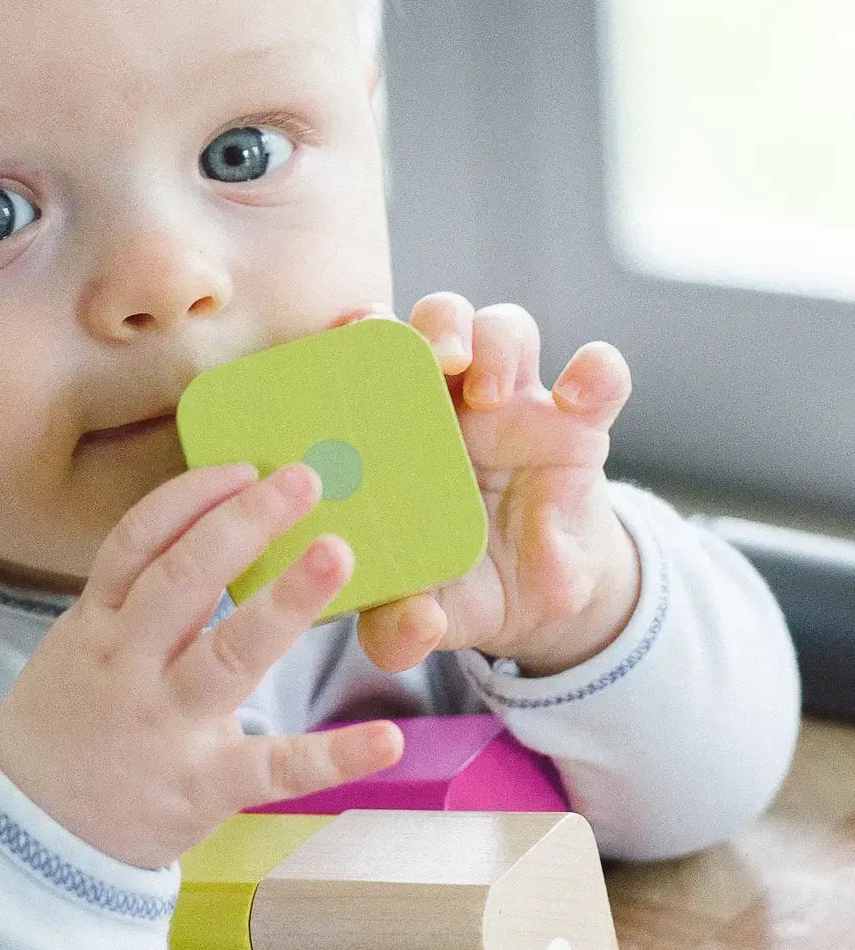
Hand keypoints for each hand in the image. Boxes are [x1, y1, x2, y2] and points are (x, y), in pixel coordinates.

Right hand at [0, 462, 404, 868]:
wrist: (26, 837)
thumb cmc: (67, 728)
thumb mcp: (77, 650)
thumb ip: (132, 603)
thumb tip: (204, 538)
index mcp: (96, 625)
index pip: (137, 542)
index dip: (189, 497)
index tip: (241, 466)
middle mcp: (127, 665)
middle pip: (183, 578)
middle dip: (243, 522)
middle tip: (305, 479)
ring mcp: (165, 725)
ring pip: (227, 654)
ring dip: (285, 600)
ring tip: (337, 553)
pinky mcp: (201, 786)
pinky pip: (272, 768)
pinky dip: (333, 756)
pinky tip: (387, 738)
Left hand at [355, 295, 641, 677]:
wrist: (538, 598)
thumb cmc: (460, 588)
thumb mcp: (427, 616)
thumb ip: (402, 629)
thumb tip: (410, 628)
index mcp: (394, 433)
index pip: (372, 358)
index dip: (359, 335)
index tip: (350, 336)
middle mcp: (451, 405)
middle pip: (440, 321)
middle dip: (433, 324)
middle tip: (432, 360)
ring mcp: (517, 406)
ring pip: (507, 329)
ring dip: (495, 341)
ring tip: (487, 390)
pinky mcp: (580, 424)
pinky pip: (599, 376)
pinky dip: (595, 371)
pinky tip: (577, 397)